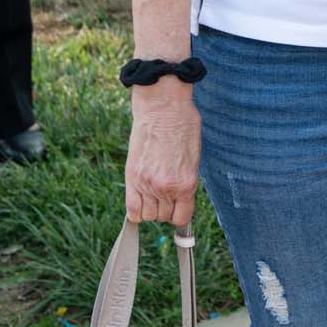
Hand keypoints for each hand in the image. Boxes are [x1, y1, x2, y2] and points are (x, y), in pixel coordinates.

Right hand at [125, 89, 201, 225]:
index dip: (181, 214)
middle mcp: (166, 188)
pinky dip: (136, 210)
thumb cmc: (184, 126)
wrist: (163, 107)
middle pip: (163, 217)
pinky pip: (131, 209)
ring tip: (154, 192)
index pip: (182, 218)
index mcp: (186, 183)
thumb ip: (187, 181)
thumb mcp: (195, 157)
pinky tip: (140, 199)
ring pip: (147, 215)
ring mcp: (146, 183)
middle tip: (167, 192)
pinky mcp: (132, 177)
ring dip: (151, 208)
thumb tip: (182, 200)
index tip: (179, 209)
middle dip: (167, 208)